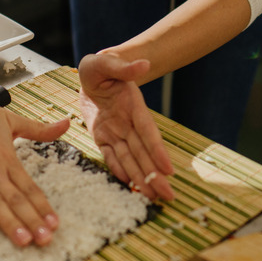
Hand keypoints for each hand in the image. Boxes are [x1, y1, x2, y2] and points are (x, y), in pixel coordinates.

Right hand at [0, 87, 69, 246]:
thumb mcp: (10, 119)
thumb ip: (39, 129)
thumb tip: (66, 123)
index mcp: (7, 156)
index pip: (29, 187)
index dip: (42, 207)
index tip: (55, 224)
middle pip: (16, 200)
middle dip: (32, 221)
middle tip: (45, 240)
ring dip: (10, 223)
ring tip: (23, 240)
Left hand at [78, 53, 174, 199]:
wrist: (93, 75)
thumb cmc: (100, 67)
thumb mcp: (106, 62)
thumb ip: (123, 67)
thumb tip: (143, 64)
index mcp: (133, 106)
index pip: (147, 132)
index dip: (157, 151)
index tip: (168, 169)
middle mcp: (128, 123)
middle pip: (143, 153)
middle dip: (155, 175)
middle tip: (168, 196)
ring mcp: (116, 132)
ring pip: (130, 159)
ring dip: (141, 178)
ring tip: (153, 198)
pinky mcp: (102, 137)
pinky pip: (111, 156)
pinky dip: (119, 170)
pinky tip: (130, 185)